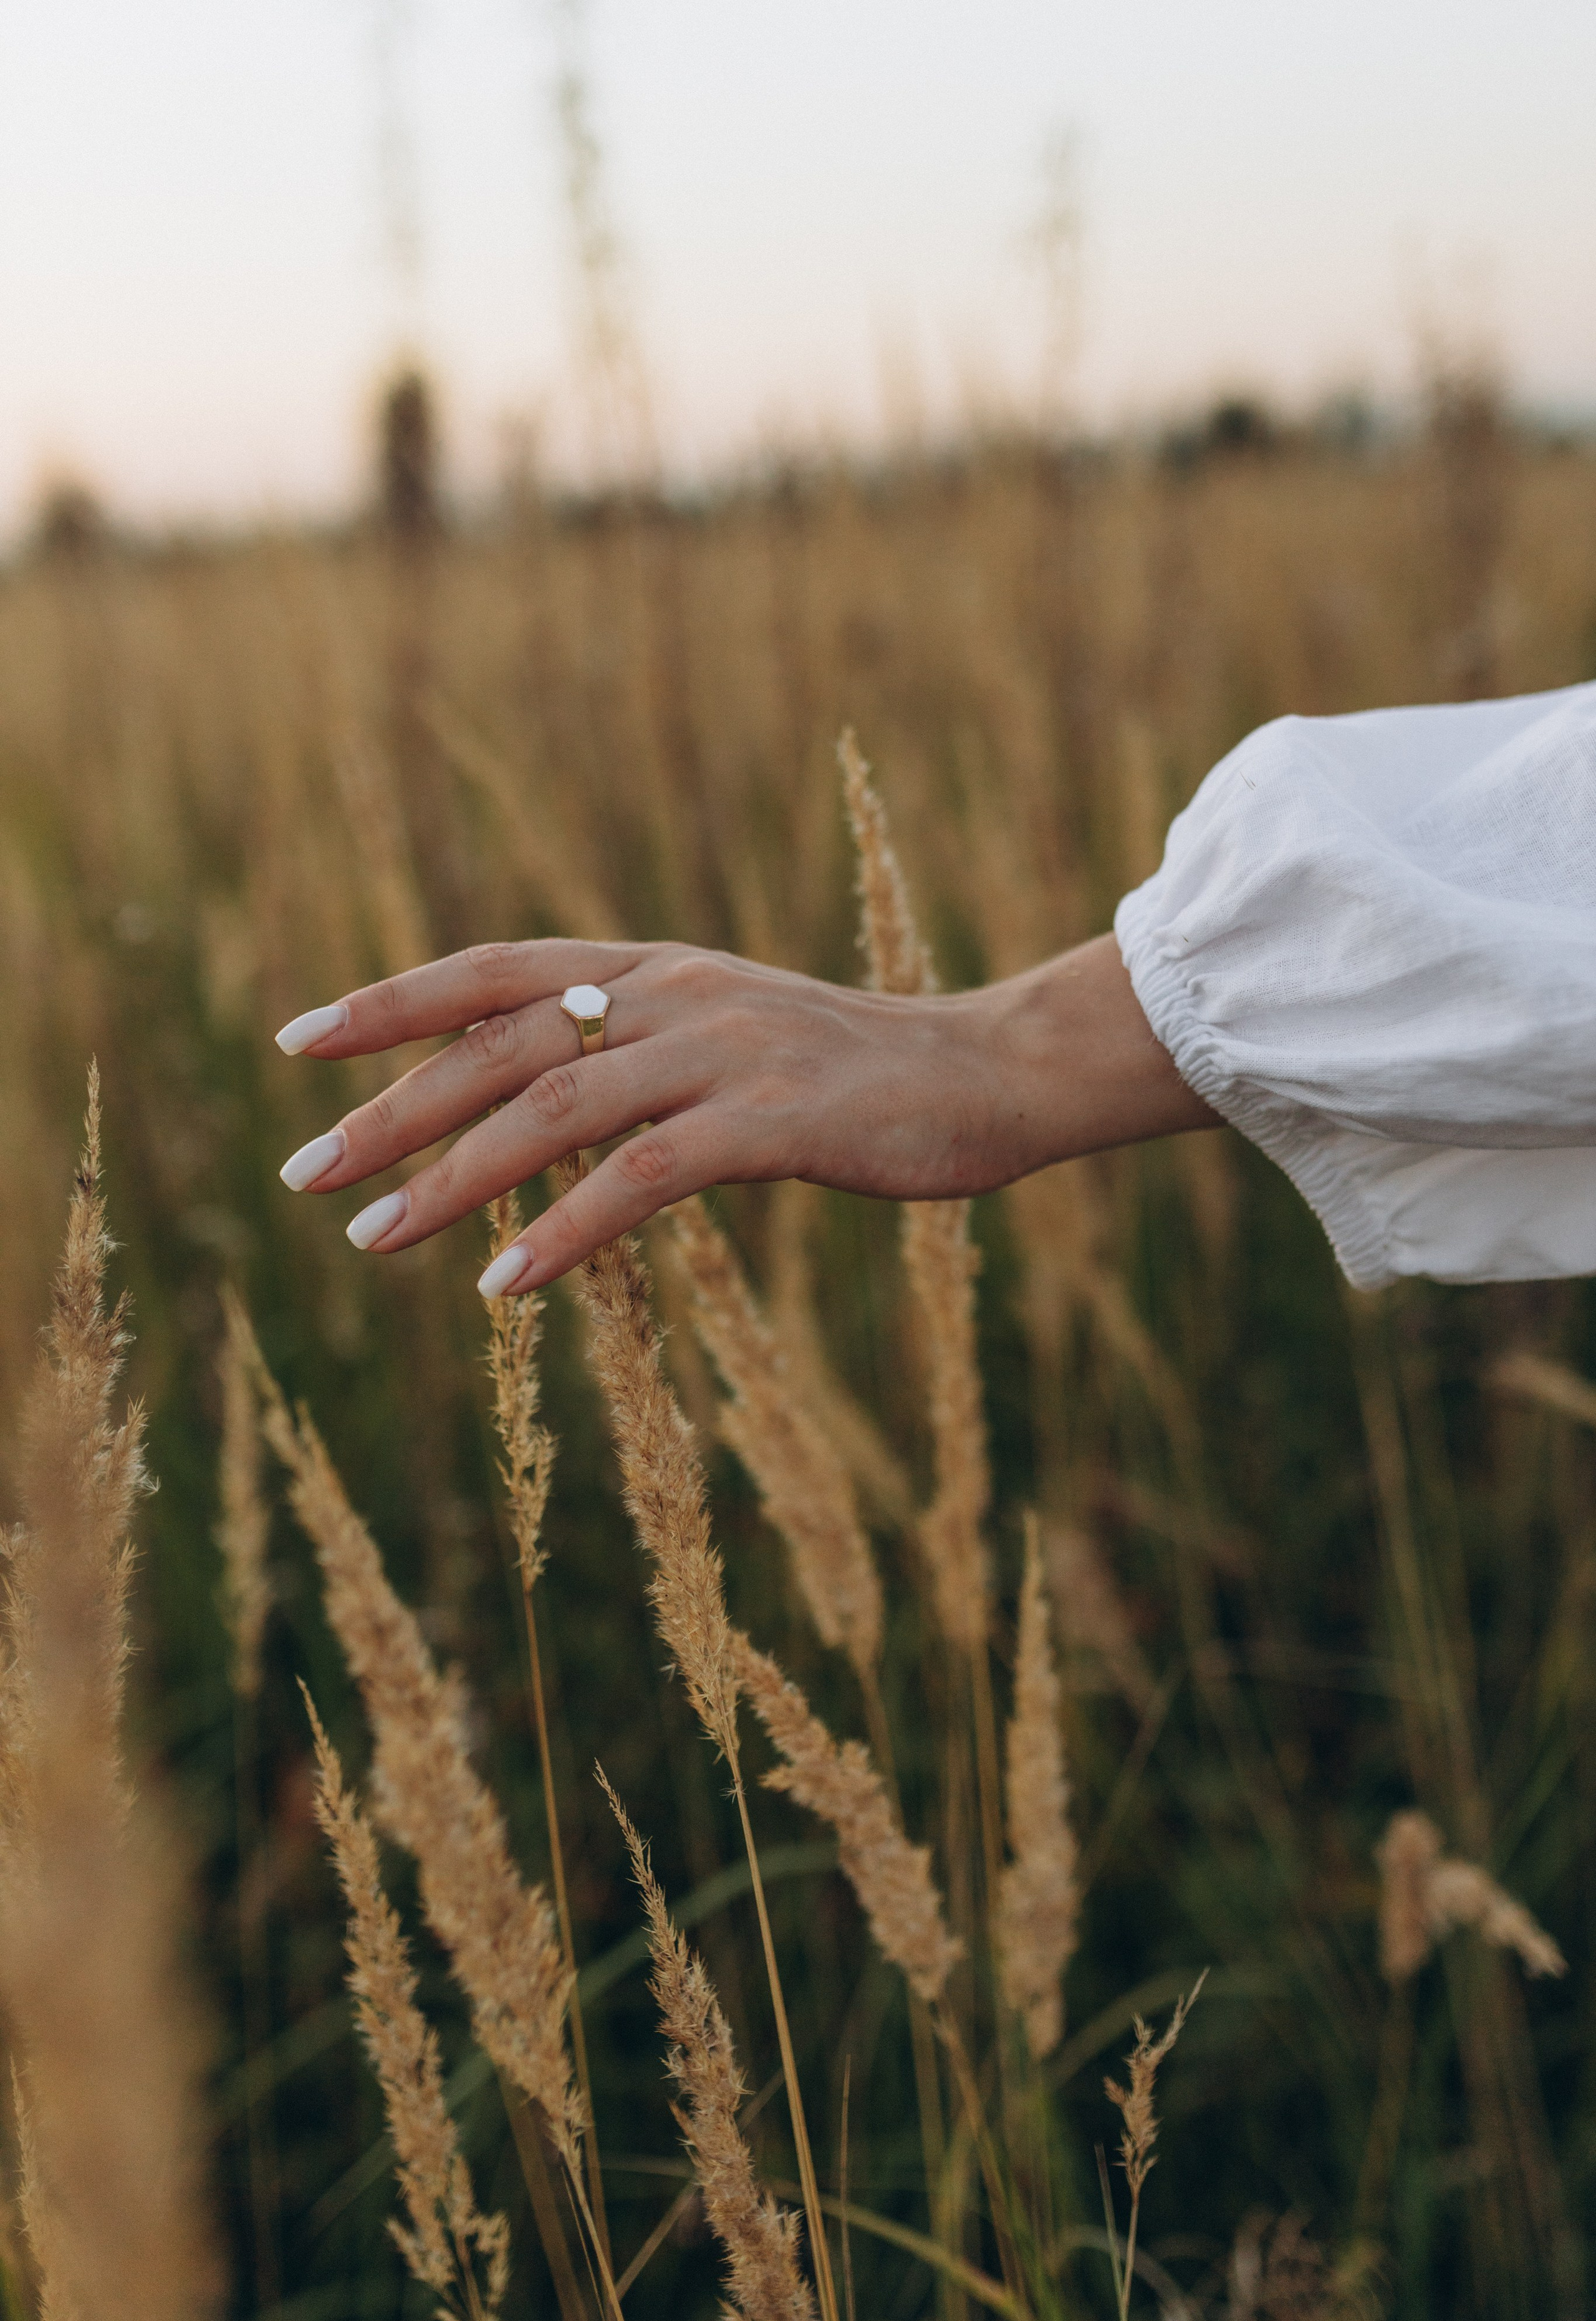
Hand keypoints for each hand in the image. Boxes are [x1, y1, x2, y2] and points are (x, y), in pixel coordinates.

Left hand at [273, 934, 1215, 1294]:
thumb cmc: (856, 1074)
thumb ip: (638, 1050)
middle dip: (391, 1108)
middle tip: (303, 1172)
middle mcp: (675, 992)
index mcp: (656, 969)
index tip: (298, 1040)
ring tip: (373, 1237)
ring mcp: (724, 1050)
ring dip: (452, 1178)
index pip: (493, 969)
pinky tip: (504, 1286)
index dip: (391, 1001)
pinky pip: (642, 1176)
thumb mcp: (730, 1038)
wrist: (994, 1072)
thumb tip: (532, 1098)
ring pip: (554, 1107)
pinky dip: (562, 1231)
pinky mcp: (773, 1119)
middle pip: (500, 1043)